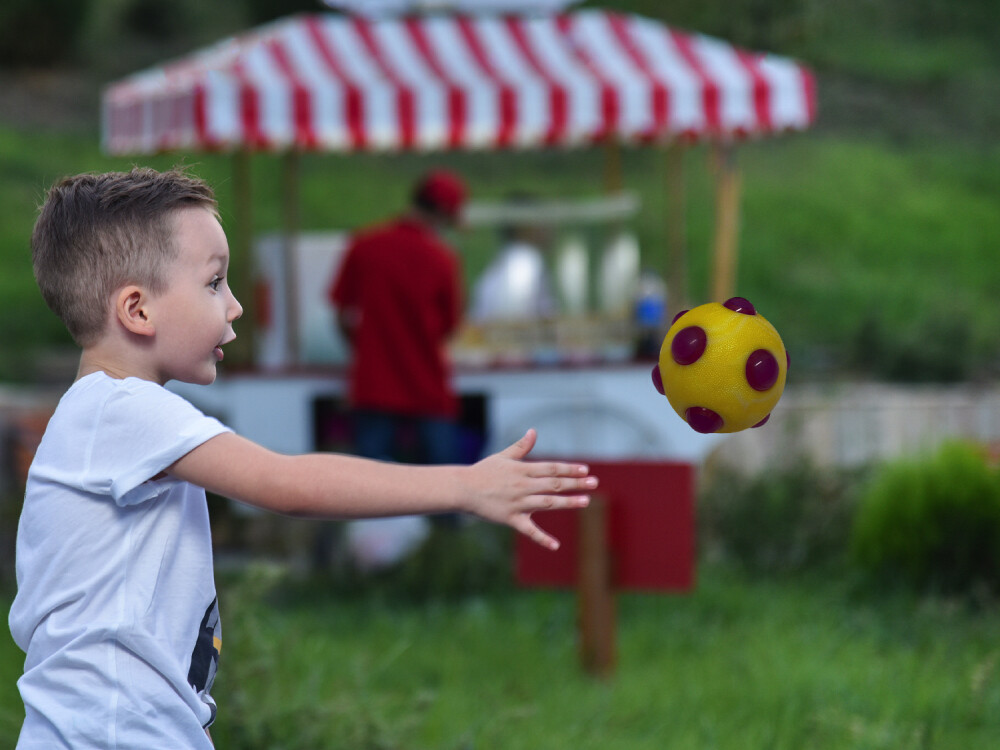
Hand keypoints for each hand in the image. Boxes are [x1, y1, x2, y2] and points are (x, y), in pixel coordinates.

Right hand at [463, 429, 596, 550]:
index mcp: (522, 470)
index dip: (569, 468)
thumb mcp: (503, 457)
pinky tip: (556, 545)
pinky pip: (529, 530)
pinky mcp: (511, 519)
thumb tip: (534, 431)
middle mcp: (523, 486)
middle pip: (554, 484)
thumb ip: (521, 447)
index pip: (551, 468)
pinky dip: (542, 538)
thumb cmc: (484, 471)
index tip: (585, 470)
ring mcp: (518, 503)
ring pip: (547, 503)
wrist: (463, 489)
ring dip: (567, 502)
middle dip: (575, 483)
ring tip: (586, 501)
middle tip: (593, 482)